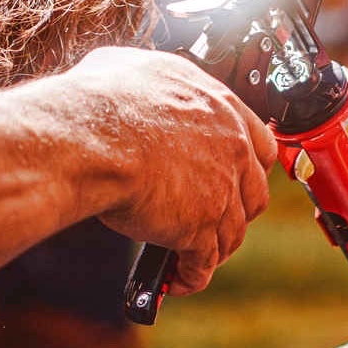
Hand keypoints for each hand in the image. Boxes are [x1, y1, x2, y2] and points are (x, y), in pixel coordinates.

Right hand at [59, 47, 275, 293]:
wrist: (88, 136)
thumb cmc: (98, 100)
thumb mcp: (129, 68)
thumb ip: (150, 81)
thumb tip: (133, 80)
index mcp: (219, 107)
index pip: (259, 145)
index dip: (248, 168)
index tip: (236, 179)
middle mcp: (230, 148)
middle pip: (253, 194)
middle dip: (234, 212)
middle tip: (211, 220)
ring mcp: (219, 190)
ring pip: (231, 233)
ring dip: (212, 249)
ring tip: (190, 257)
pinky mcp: (199, 228)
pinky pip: (203, 263)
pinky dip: (191, 276)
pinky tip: (177, 279)